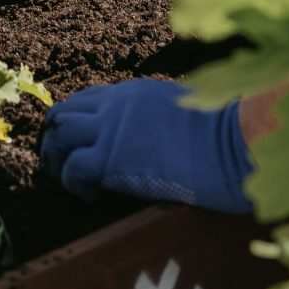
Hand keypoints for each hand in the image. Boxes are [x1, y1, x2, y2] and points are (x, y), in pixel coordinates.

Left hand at [40, 80, 251, 213]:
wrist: (234, 142)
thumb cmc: (225, 134)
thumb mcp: (186, 111)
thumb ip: (161, 117)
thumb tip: (160, 138)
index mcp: (134, 93)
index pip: (87, 100)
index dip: (75, 122)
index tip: (76, 143)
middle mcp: (116, 105)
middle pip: (64, 113)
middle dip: (54, 139)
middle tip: (60, 163)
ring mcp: (112, 130)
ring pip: (60, 137)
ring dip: (58, 160)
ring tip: (70, 182)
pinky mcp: (113, 159)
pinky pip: (73, 169)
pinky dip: (73, 183)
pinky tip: (89, 196)